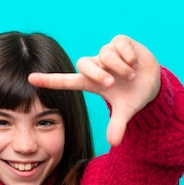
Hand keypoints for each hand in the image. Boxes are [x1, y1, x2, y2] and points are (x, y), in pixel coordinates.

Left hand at [28, 35, 160, 145]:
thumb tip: (114, 143)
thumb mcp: (126, 111)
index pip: (66, 81)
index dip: (49, 81)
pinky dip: (129, 56)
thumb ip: (117, 125)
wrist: (153, 81)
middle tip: (112, 83)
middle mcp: (96, 66)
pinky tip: (135, 62)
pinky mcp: (119, 41)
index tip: (30, 79)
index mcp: (92, 83)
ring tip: (131, 75)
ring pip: (105, 55)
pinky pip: (118, 45)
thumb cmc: (133, 95)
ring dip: (121, 68)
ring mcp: (106, 53)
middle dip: (98, 74)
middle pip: (83, 64)